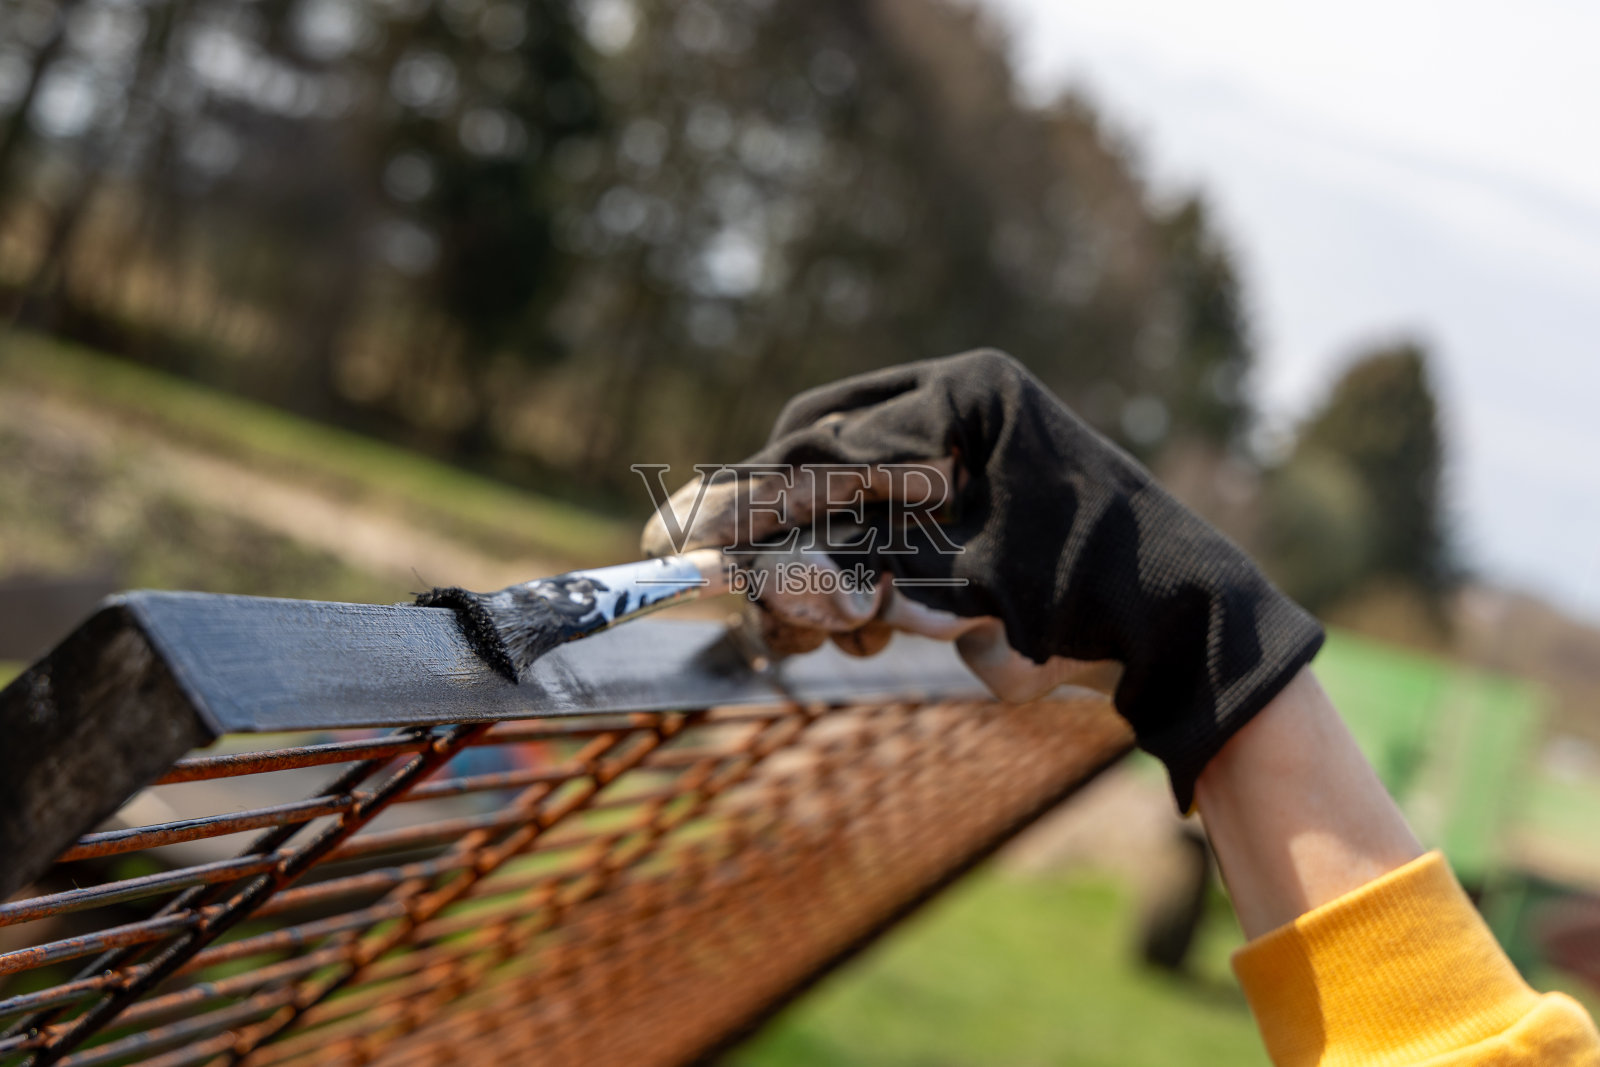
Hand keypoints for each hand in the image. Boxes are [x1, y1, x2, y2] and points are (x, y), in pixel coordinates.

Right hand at [643, 350, 1322, 807]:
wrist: (1186, 634)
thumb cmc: (1078, 597)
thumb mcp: (945, 579)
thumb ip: (830, 559)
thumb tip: (712, 551)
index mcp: (961, 395)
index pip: (817, 446)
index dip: (743, 503)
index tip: (675, 545)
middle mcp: (960, 405)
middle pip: (819, 459)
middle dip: (780, 538)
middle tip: (752, 603)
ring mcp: (966, 446)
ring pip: (844, 493)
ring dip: (819, 564)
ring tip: (829, 631)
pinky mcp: (970, 494)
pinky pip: (880, 519)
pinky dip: (858, 572)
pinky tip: (870, 624)